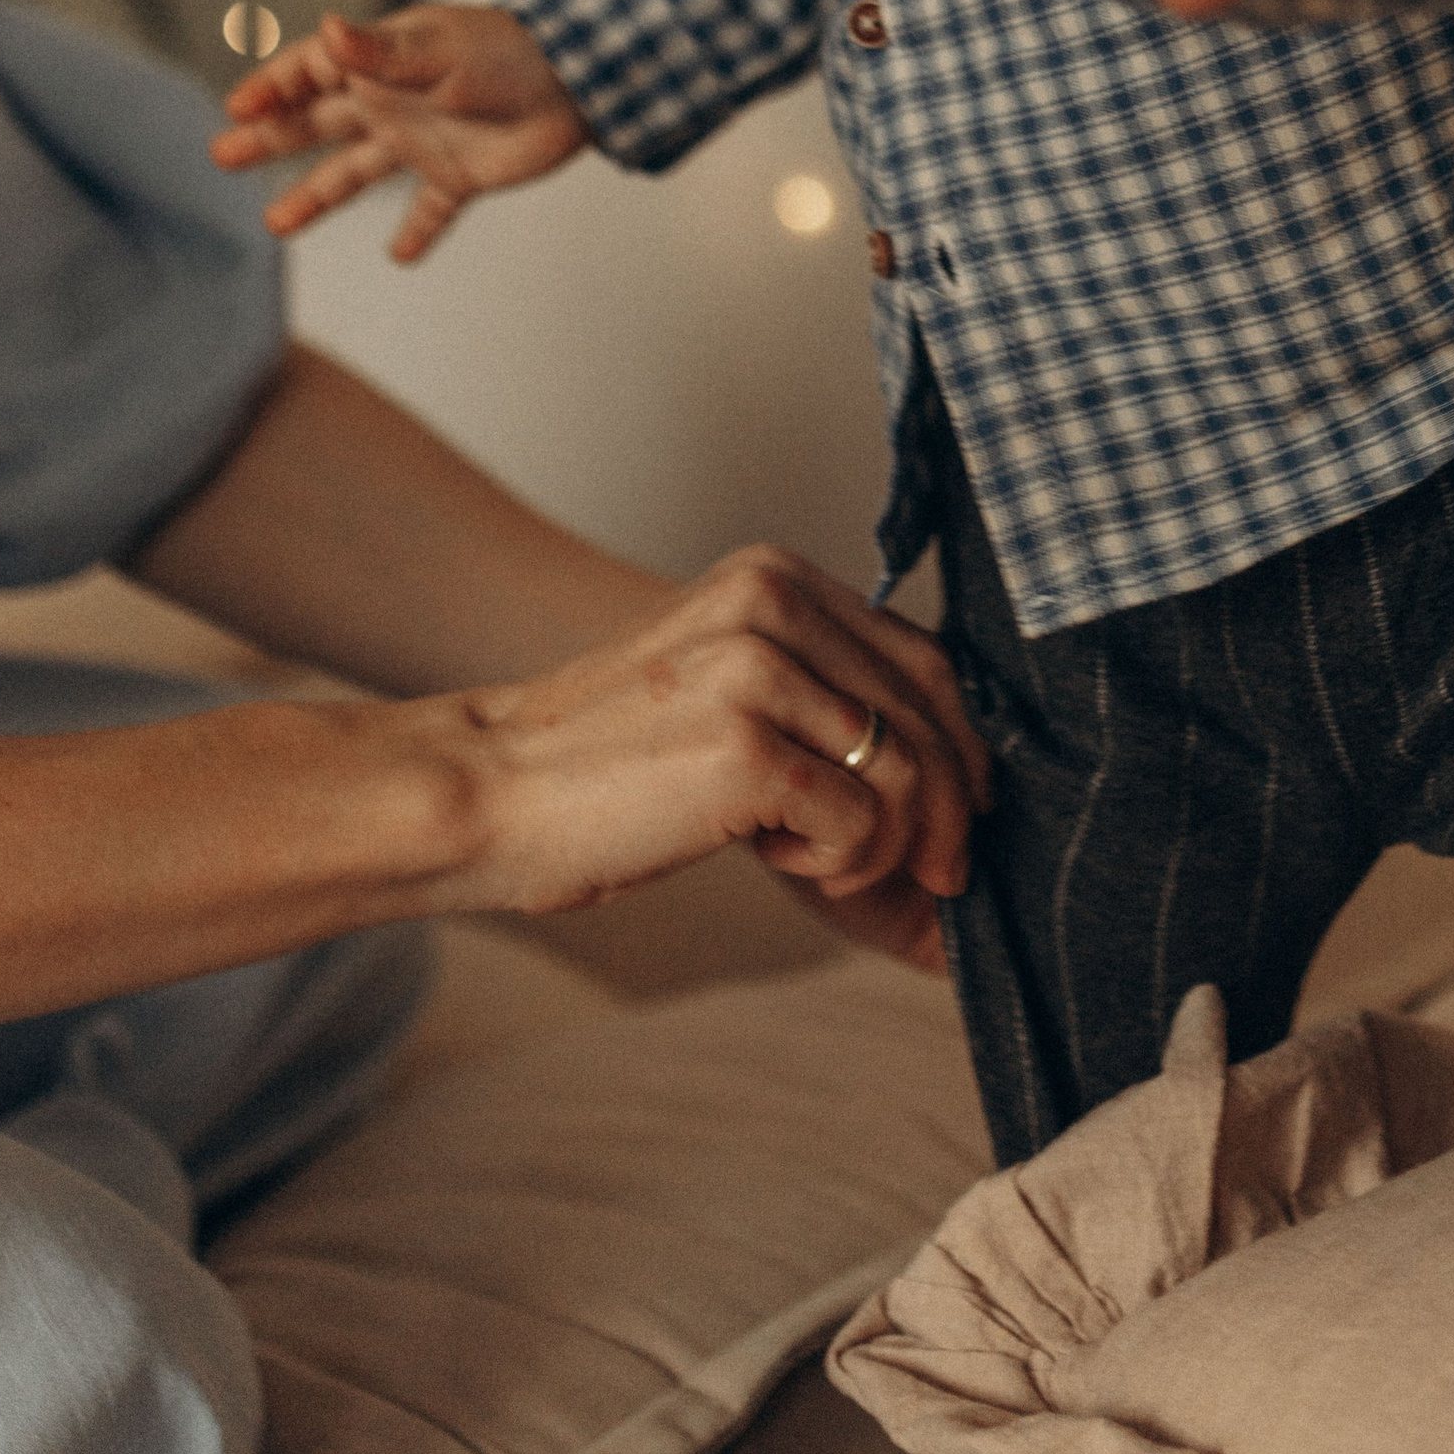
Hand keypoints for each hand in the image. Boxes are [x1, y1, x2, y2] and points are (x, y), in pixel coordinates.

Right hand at [210, 5, 588, 258]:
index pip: (313, 72)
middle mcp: (395, 102)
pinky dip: (416, 232)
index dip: (273, 86)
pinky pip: (430, 210)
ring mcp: (424, 141)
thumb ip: (379, 52)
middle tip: (221, 155)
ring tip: (275, 224)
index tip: (236, 106)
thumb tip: (324, 29)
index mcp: (383, 62)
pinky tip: (400, 255)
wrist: (580, 83)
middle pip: (318, 123)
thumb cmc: (509, 52)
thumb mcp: (439, 49)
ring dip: (316, 196)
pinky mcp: (460, 176)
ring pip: (355, 172)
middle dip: (270, 137)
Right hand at [440, 546, 991, 925]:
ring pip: (911, 775)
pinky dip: (838, 863)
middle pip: (933, 715)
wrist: (490, 791)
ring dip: (886, 845)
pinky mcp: (745, 749)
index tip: (964, 812)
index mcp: (774, 575)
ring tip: (818, 859)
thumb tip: (946, 752)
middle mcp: (773, 602)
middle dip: (954, 811)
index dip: (963, 746)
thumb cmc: (610, 761)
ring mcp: (759, 671)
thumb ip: (817, 686)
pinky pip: (862, 825)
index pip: (924, 658)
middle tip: (941, 878)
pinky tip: (771, 855)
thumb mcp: (725, 682)